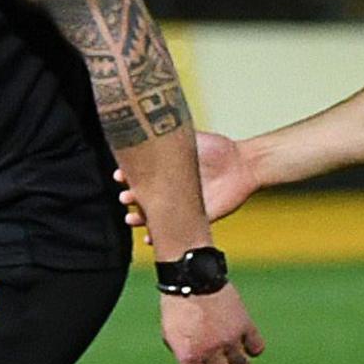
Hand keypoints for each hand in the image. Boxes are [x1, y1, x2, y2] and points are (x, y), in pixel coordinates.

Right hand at [120, 131, 254, 229]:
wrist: (244, 164)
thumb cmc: (217, 149)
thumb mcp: (190, 139)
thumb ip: (171, 137)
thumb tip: (148, 124)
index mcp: (168, 172)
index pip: (141, 176)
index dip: (128, 177)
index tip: (119, 175)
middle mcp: (172, 189)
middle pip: (144, 198)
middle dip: (132, 197)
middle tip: (125, 196)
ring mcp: (183, 204)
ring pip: (156, 216)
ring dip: (141, 219)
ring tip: (131, 219)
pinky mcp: (198, 217)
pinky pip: (177, 230)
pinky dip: (162, 236)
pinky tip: (149, 238)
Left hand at [161, 284, 264, 363]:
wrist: (192, 278)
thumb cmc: (177, 307)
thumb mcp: (172, 335)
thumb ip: (185, 355)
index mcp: (188, 357)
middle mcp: (210, 351)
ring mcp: (229, 339)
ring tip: (232, 353)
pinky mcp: (245, 325)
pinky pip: (257, 348)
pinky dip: (252, 348)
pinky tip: (244, 341)